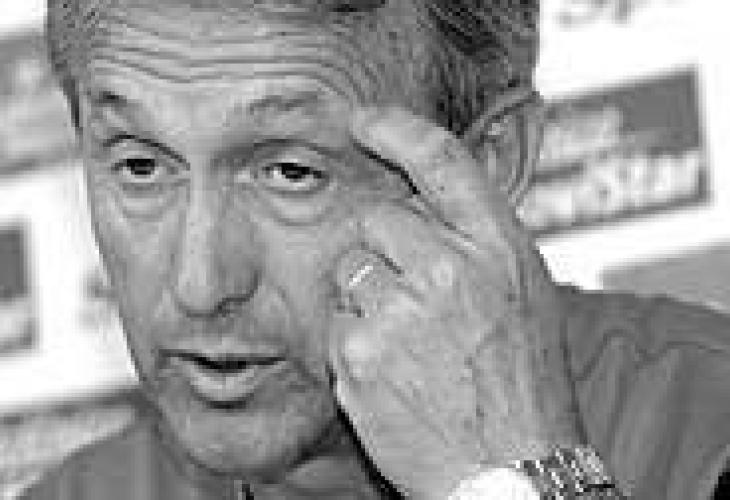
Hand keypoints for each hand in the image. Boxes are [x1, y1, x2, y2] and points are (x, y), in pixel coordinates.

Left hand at [327, 103, 583, 498]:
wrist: (511, 471)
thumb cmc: (523, 384)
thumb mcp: (524, 295)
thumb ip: (478, 241)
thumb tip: (424, 202)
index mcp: (499, 248)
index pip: (442, 161)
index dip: (398, 129)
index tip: (365, 120)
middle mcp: (451, 269)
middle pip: (377, 217)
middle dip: (384, 250)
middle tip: (414, 298)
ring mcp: (401, 312)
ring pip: (349, 268)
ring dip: (367, 298)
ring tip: (409, 343)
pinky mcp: (361, 354)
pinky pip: (336, 322)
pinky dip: (355, 343)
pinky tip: (394, 373)